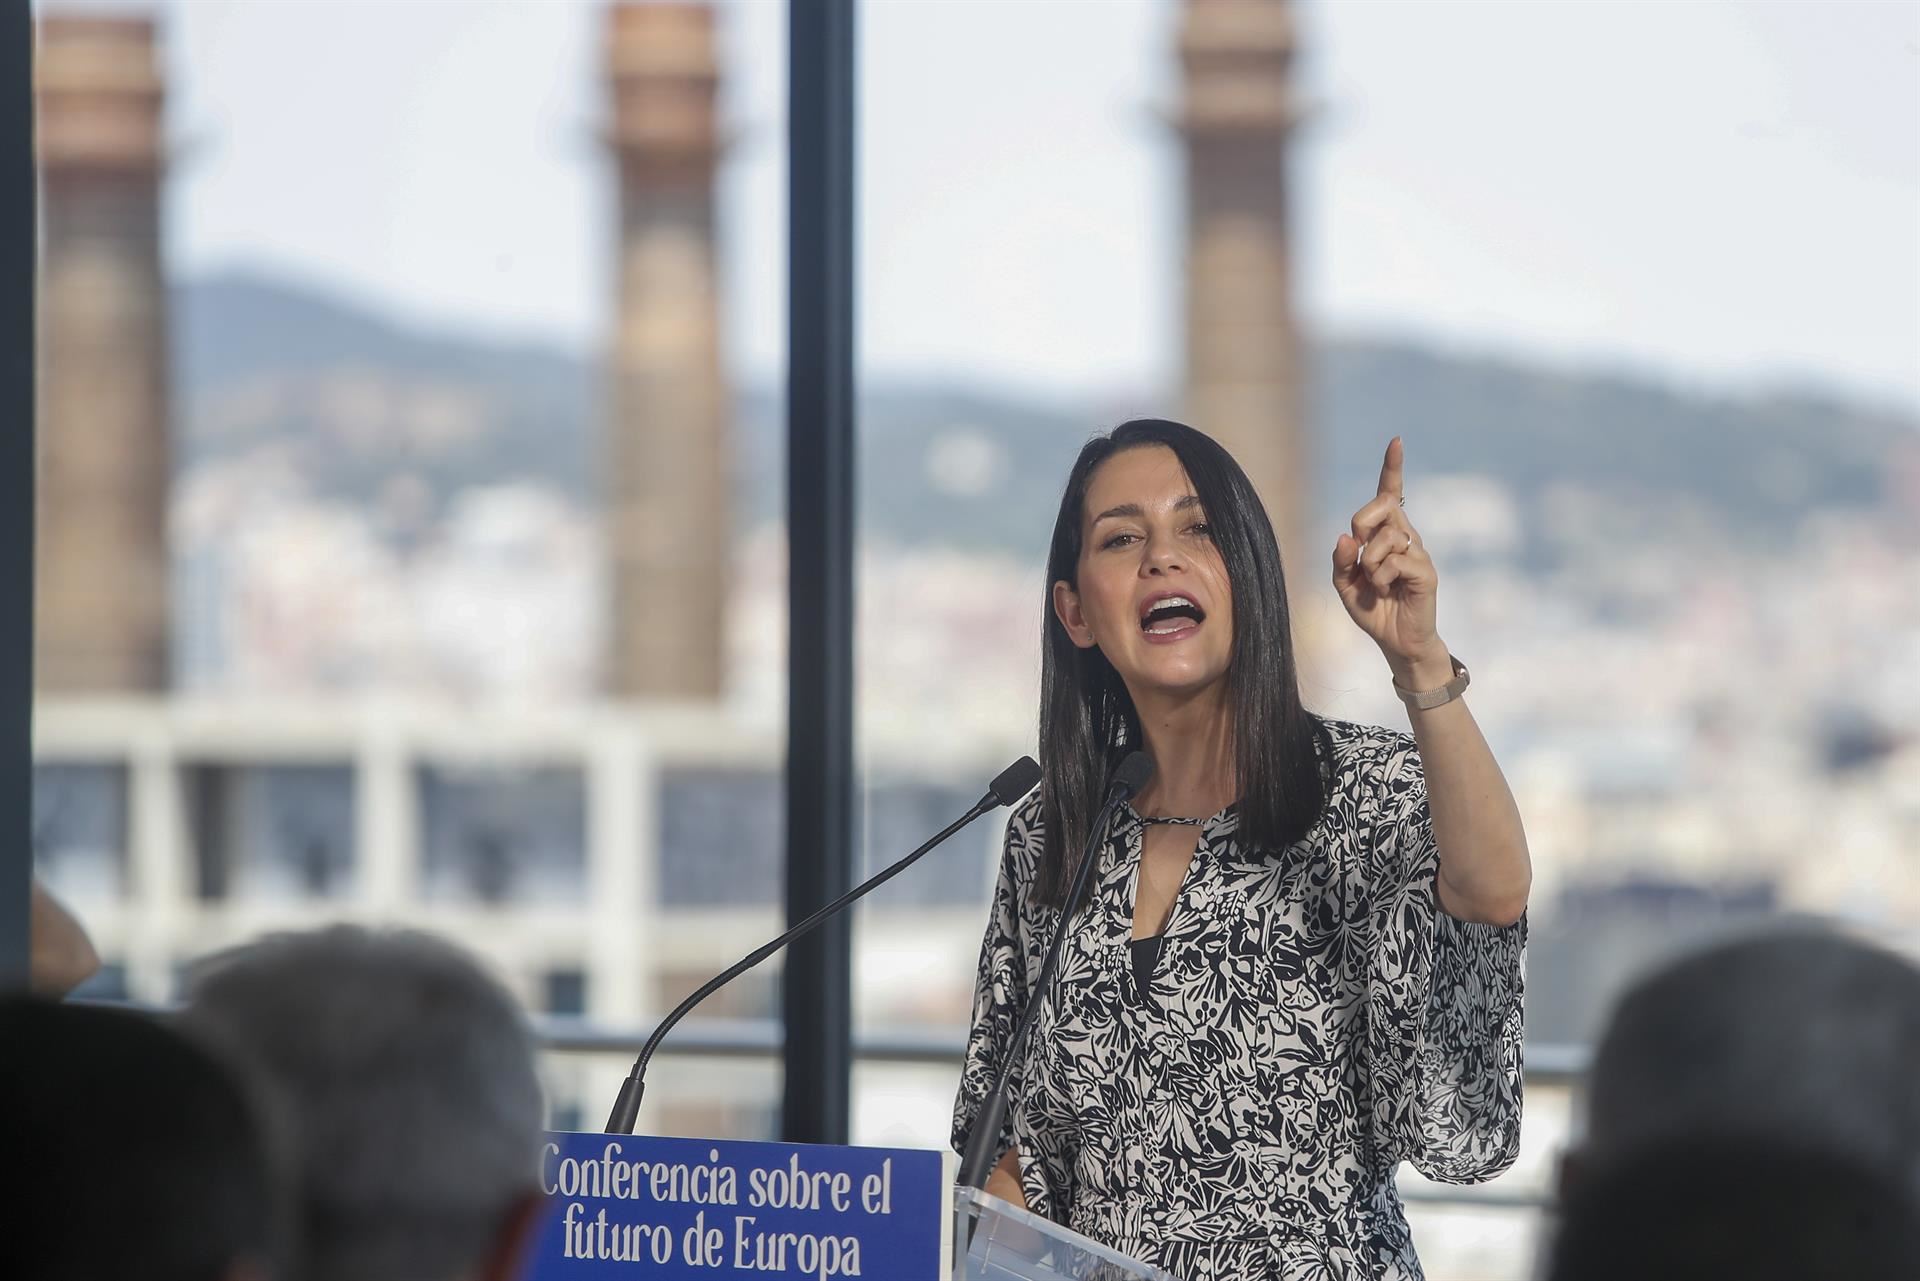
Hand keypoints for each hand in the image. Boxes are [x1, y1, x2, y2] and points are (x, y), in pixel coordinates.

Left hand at [1331, 438, 1448, 684]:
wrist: (1396, 642)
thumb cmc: (1373, 609)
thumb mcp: (1344, 585)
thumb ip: (1341, 560)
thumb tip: (1345, 536)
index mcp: (1385, 534)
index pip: (1390, 493)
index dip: (1392, 468)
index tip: (1396, 441)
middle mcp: (1405, 536)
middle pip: (1382, 504)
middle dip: (1362, 522)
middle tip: (1359, 552)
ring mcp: (1418, 552)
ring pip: (1386, 536)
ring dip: (1369, 562)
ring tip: (1375, 584)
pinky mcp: (1426, 571)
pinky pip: (1396, 560)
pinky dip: (1381, 576)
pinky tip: (1386, 590)